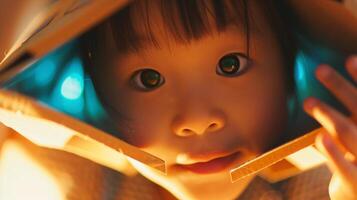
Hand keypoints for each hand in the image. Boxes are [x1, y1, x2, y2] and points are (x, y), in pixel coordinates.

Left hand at [303, 56, 356, 199]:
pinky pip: (343, 166)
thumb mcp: (354, 133)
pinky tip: (319, 138)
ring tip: (307, 101)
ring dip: (327, 113)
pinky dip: (332, 152)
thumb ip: (347, 116)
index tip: (349, 58)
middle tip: (320, 69)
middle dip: (340, 87)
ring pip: (347, 131)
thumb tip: (322, 88)